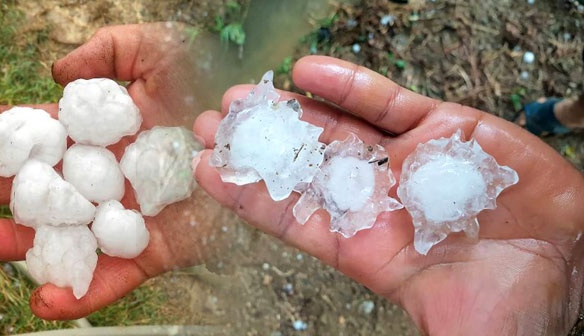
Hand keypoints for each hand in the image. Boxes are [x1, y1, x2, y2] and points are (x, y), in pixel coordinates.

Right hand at [0, 23, 225, 319]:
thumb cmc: (212, 83)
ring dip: (16, 243)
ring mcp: (127, 216)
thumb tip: (57, 75)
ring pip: (63, 236)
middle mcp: (105, 176)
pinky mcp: (157, 249)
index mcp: (100, 133)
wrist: (261, 131)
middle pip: (39, 186)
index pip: (39, 132)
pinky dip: (82, 293)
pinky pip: (116, 276)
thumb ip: (107, 53)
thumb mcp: (157, 51)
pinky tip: (42, 301)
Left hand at [193, 55, 583, 334]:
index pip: (294, 217)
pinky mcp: (440, 127)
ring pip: (336, 129)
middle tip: (210, 125)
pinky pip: (385, 102)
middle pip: (304, 167)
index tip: (207, 172)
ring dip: (290, 113)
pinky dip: (348, 86)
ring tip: (244, 98)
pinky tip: (308, 73)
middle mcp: (378, 198)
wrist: (579, 258)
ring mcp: (406, 160)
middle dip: (258, 147)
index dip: (250, 195)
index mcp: (368, 246)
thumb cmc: (520, 303)